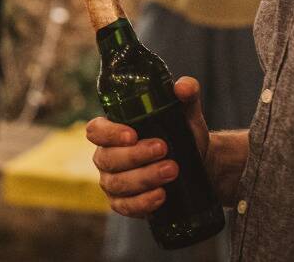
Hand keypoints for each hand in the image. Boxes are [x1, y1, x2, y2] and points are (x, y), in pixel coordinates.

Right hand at [87, 77, 210, 217]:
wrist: (198, 165)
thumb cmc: (182, 134)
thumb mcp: (187, 113)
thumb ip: (187, 94)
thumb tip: (182, 87)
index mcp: (112, 131)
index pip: (96, 130)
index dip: (109, 133)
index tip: (133, 134)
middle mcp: (106, 156)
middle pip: (107, 158)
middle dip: (135, 156)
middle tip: (164, 149)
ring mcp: (112, 182)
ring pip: (117, 183)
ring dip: (144, 178)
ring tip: (172, 171)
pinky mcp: (123, 203)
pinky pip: (125, 206)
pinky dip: (142, 202)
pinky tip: (161, 195)